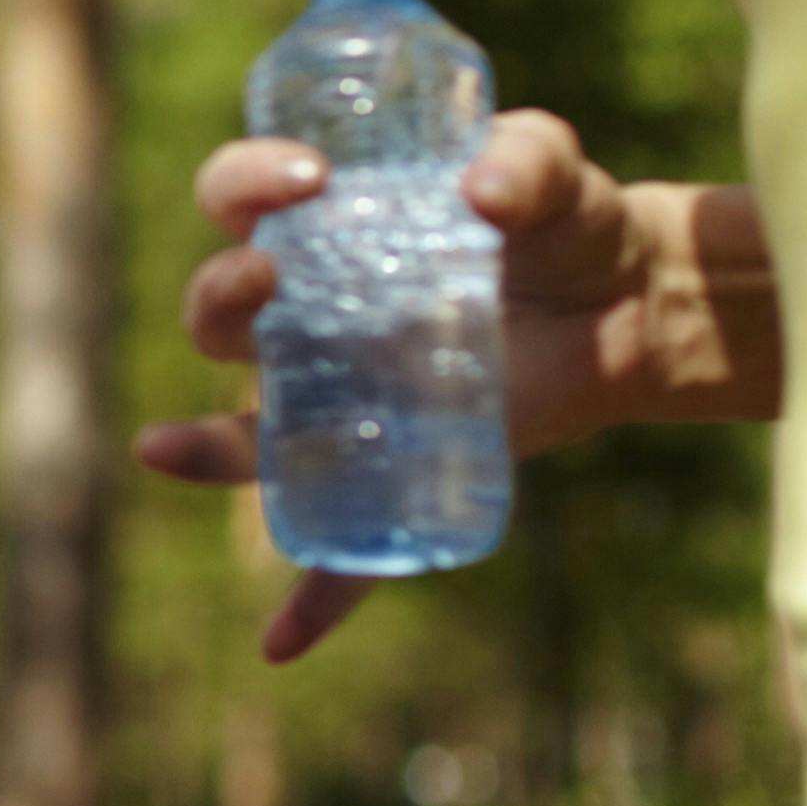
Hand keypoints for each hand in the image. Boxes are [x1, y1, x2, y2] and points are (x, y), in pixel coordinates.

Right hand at [136, 109, 732, 661]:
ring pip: (249, 433)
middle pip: (217, 316)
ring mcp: (347, 400)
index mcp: (322, 230)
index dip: (241, 182)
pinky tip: (281, 645)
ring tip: (172, 448)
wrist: (634, 301)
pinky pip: (343, 550)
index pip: (236, 200)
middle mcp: (311, 317)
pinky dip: (314, 602)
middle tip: (270, 276)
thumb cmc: (570, 220)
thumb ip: (530, 160)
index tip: (305, 176)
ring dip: (207, 444)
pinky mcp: (398, 469)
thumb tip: (483, 195)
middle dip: (217, 296)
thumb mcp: (555, 170)